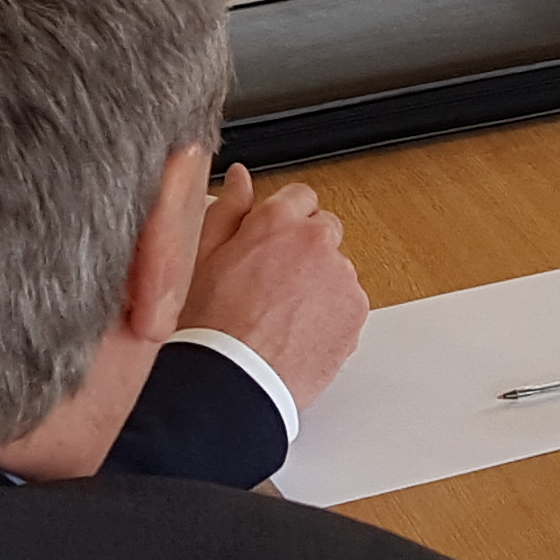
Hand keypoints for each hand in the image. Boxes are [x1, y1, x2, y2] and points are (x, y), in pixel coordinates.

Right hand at [185, 163, 369, 407]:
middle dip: (304, 250)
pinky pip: (348, 302)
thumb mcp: (203, 257)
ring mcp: (340, 276)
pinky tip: (298, 332)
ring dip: (318, 284)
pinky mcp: (356, 310)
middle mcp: (315, 241)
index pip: (299, 196)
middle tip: (273, 285)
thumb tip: (240, 179)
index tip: (274, 243)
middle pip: (323, 230)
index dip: (285, 221)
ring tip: (281, 316)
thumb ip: (228, 209)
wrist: (236, 380)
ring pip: (336, 269)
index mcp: (277, 221)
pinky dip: (331, 314)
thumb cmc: (213, 326)